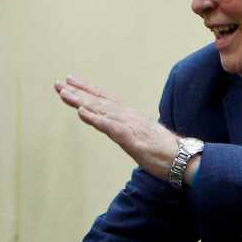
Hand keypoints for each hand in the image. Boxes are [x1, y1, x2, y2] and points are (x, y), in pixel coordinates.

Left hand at [54, 76, 182, 181]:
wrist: (183, 159)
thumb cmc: (164, 151)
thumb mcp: (141, 138)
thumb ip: (127, 132)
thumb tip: (117, 129)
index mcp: (129, 117)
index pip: (105, 99)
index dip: (87, 90)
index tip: (71, 82)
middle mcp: (127, 116)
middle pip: (98, 101)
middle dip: (77, 92)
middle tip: (58, 84)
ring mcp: (129, 126)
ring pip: (101, 110)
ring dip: (81, 101)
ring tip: (64, 93)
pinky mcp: (131, 138)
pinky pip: (109, 127)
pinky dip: (95, 118)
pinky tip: (82, 113)